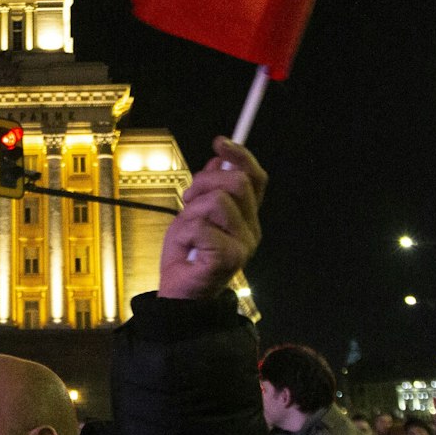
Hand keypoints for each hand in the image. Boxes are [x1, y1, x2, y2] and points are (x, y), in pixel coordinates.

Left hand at [159, 138, 265, 300]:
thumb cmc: (188, 253)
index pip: (255, 178)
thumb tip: (219, 162)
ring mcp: (243, 245)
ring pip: (216, 202)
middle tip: (188, 200)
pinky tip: (186, 248)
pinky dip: (184, 233)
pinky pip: (200, 227)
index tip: (219, 142)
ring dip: (191, 212)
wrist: (180, 292)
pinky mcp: (229, 259)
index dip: (240, 156)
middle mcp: (251, 229)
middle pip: (236, 183)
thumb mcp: (194, 211)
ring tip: (186, 230)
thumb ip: (209, 188)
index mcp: (246, 216)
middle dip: (203, 183)